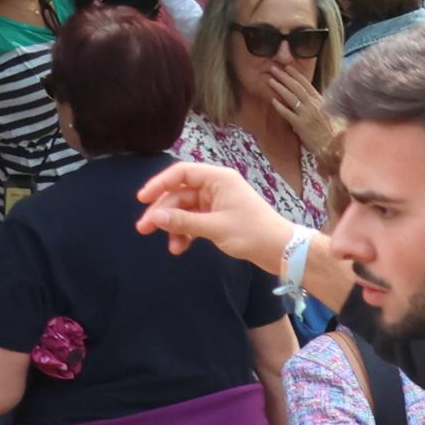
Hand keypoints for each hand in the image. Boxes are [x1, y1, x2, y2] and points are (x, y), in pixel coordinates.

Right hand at [130, 158, 293, 271]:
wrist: (282, 251)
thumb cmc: (254, 233)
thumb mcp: (216, 228)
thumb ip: (184, 221)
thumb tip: (155, 216)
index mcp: (219, 179)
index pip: (181, 173)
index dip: (159, 184)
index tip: (142, 199)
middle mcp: (217, 186)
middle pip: (180, 193)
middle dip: (162, 211)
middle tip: (144, 229)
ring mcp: (218, 202)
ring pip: (185, 209)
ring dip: (174, 226)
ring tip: (170, 247)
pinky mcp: (219, 217)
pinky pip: (195, 220)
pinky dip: (186, 232)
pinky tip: (181, 247)